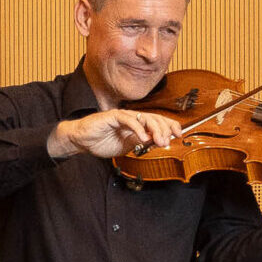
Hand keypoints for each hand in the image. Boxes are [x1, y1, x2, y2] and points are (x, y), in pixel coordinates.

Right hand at [50, 108, 184, 159]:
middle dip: (164, 130)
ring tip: (159, 141)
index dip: (169, 125)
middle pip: (154, 118)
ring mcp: (123, 115)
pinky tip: (143, 138)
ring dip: (154, 129)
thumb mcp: (127, 146)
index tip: (179, 134)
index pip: (157, 121)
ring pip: (144, 118)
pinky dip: (137, 128)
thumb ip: (141, 143)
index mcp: (137, 124)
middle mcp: (132, 117)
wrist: (82, 141)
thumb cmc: (102, 142)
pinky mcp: (112, 116)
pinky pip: (128, 120)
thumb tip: (157, 142)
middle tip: (167, 142)